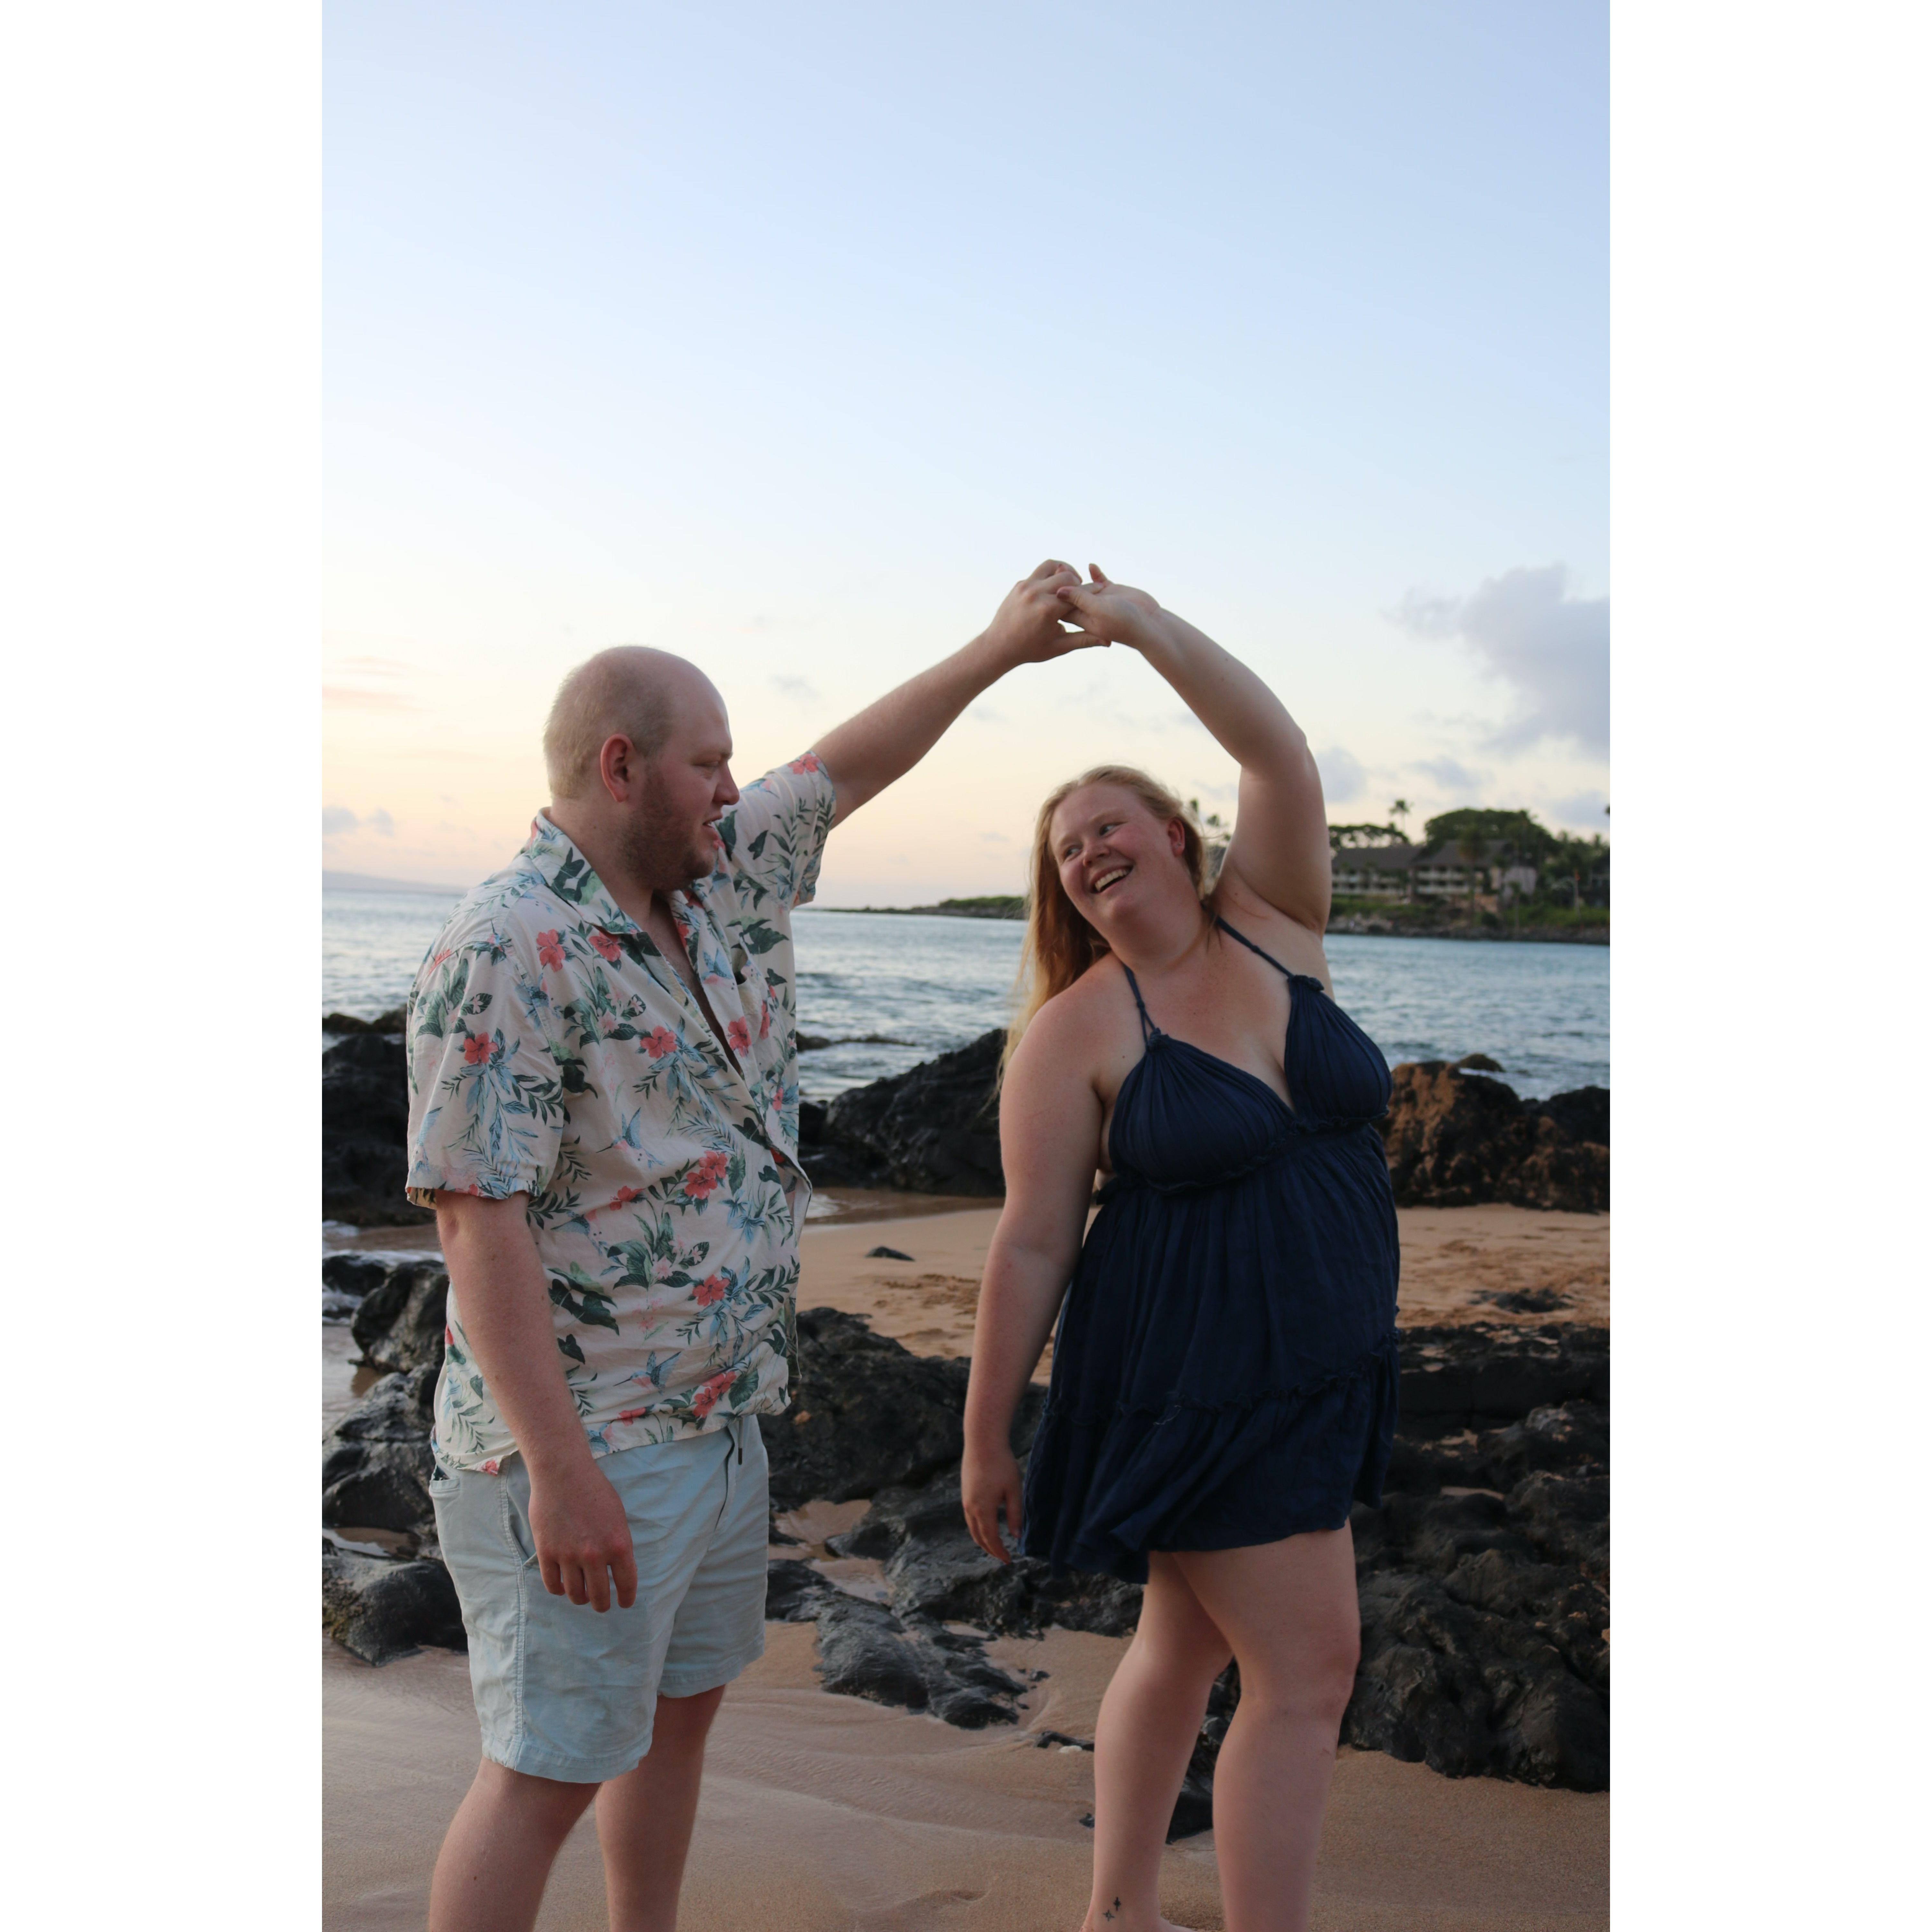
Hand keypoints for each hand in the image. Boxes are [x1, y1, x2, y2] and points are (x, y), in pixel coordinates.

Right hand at [528, 1459, 638, 1611]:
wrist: (563, 1473)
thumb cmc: (594, 1490)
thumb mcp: (617, 1517)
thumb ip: (617, 1545)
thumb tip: (615, 1569)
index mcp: (618, 1545)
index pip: (626, 1584)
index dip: (626, 1598)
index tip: (624, 1603)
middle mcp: (595, 1555)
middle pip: (598, 1598)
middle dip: (601, 1604)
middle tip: (601, 1603)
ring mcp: (569, 1556)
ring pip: (575, 1595)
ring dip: (580, 1598)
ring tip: (582, 1594)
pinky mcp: (547, 1553)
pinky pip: (553, 1585)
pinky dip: (559, 1589)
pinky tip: (563, 1584)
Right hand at [961, 1439, 1023, 1564]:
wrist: (982, 1441)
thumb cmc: (1002, 1464)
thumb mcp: (1013, 1490)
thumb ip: (1015, 1514)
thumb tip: (1017, 1536)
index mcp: (983, 1509)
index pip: (991, 1539)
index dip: (999, 1552)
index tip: (1009, 1560)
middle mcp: (971, 1508)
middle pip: (978, 1537)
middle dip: (990, 1549)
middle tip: (1003, 1556)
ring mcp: (965, 1499)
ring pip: (972, 1528)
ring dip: (982, 1539)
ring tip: (995, 1545)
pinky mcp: (965, 1492)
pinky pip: (969, 1517)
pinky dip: (977, 1527)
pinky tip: (986, 1525)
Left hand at [978, 559, 1109, 667]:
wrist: (998, 646)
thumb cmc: (1030, 650)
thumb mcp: (1058, 647)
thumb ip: (1083, 640)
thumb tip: (1108, 641)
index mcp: (1048, 610)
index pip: (1077, 594)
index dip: (1092, 592)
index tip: (1101, 590)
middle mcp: (1036, 594)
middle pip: (1067, 575)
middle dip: (1079, 581)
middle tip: (1083, 591)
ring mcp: (1025, 586)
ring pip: (1051, 565)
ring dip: (1063, 570)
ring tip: (1069, 582)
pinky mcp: (1019, 584)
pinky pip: (1039, 572)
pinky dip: (1050, 575)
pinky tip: (1055, 587)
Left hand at [1056, 564, 1168, 652]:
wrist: (1149, 626)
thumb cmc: (1124, 624)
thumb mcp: (1098, 612)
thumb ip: (1079, 601)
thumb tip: (1059, 591)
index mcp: (1081, 618)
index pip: (1061, 605)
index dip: (1055, 593)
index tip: (1049, 582)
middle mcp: (1088, 609)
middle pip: (1069, 593)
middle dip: (1063, 581)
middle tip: (1060, 568)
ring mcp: (1100, 599)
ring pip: (1082, 586)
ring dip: (1075, 576)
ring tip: (1067, 567)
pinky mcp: (1112, 591)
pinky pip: (1099, 579)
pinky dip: (1095, 573)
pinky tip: (1092, 566)